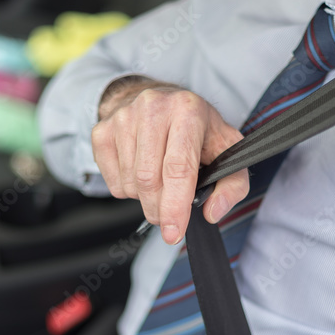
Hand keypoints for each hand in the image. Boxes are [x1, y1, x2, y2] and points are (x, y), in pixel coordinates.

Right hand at [91, 76, 248, 243]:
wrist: (161, 101)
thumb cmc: (197, 130)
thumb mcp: (227, 150)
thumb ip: (233, 185)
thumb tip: (212, 212)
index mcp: (188, 110)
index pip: (178, 167)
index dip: (175, 206)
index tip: (174, 233)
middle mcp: (152, 107)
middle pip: (149, 179)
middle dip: (159, 209)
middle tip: (169, 216)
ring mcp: (123, 117)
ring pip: (130, 183)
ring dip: (145, 199)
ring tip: (160, 182)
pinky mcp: (102, 131)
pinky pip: (112, 181)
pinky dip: (128, 191)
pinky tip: (141, 173)